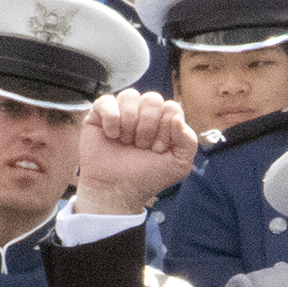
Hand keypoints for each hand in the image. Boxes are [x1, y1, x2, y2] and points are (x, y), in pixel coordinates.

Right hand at [76, 89, 198, 215]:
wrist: (116, 190)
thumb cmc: (147, 177)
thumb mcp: (179, 165)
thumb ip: (189, 141)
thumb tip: (177, 118)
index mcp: (164, 120)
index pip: (171, 108)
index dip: (165, 129)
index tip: (157, 150)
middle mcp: (143, 113)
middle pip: (152, 99)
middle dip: (148, 126)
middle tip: (141, 147)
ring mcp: (121, 111)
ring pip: (130, 96)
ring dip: (130, 123)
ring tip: (125, 143)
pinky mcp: (98, 115)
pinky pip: (106, 101)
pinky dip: (111, 119)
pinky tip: (112, 136)